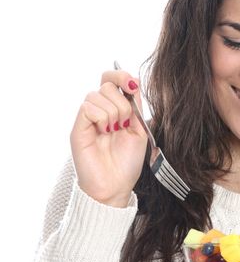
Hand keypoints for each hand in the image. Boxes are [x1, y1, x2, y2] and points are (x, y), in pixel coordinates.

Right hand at [70, 69, 147, 207]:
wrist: (116, 185)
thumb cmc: (127, 163)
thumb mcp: (139, 130)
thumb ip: (136, 107)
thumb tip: (134, 82)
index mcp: (115, 109)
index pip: (112, 79)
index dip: (122, 76)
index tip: (133, 86)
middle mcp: (100, 110)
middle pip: (107, 83)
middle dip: (123, 102)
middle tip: (125, 123)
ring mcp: (88, 118)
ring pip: (98, 94)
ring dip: (114, 112)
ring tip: (114, 131)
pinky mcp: (78, 127)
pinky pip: (88, 107)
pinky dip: (102, 117)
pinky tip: (105, 132)